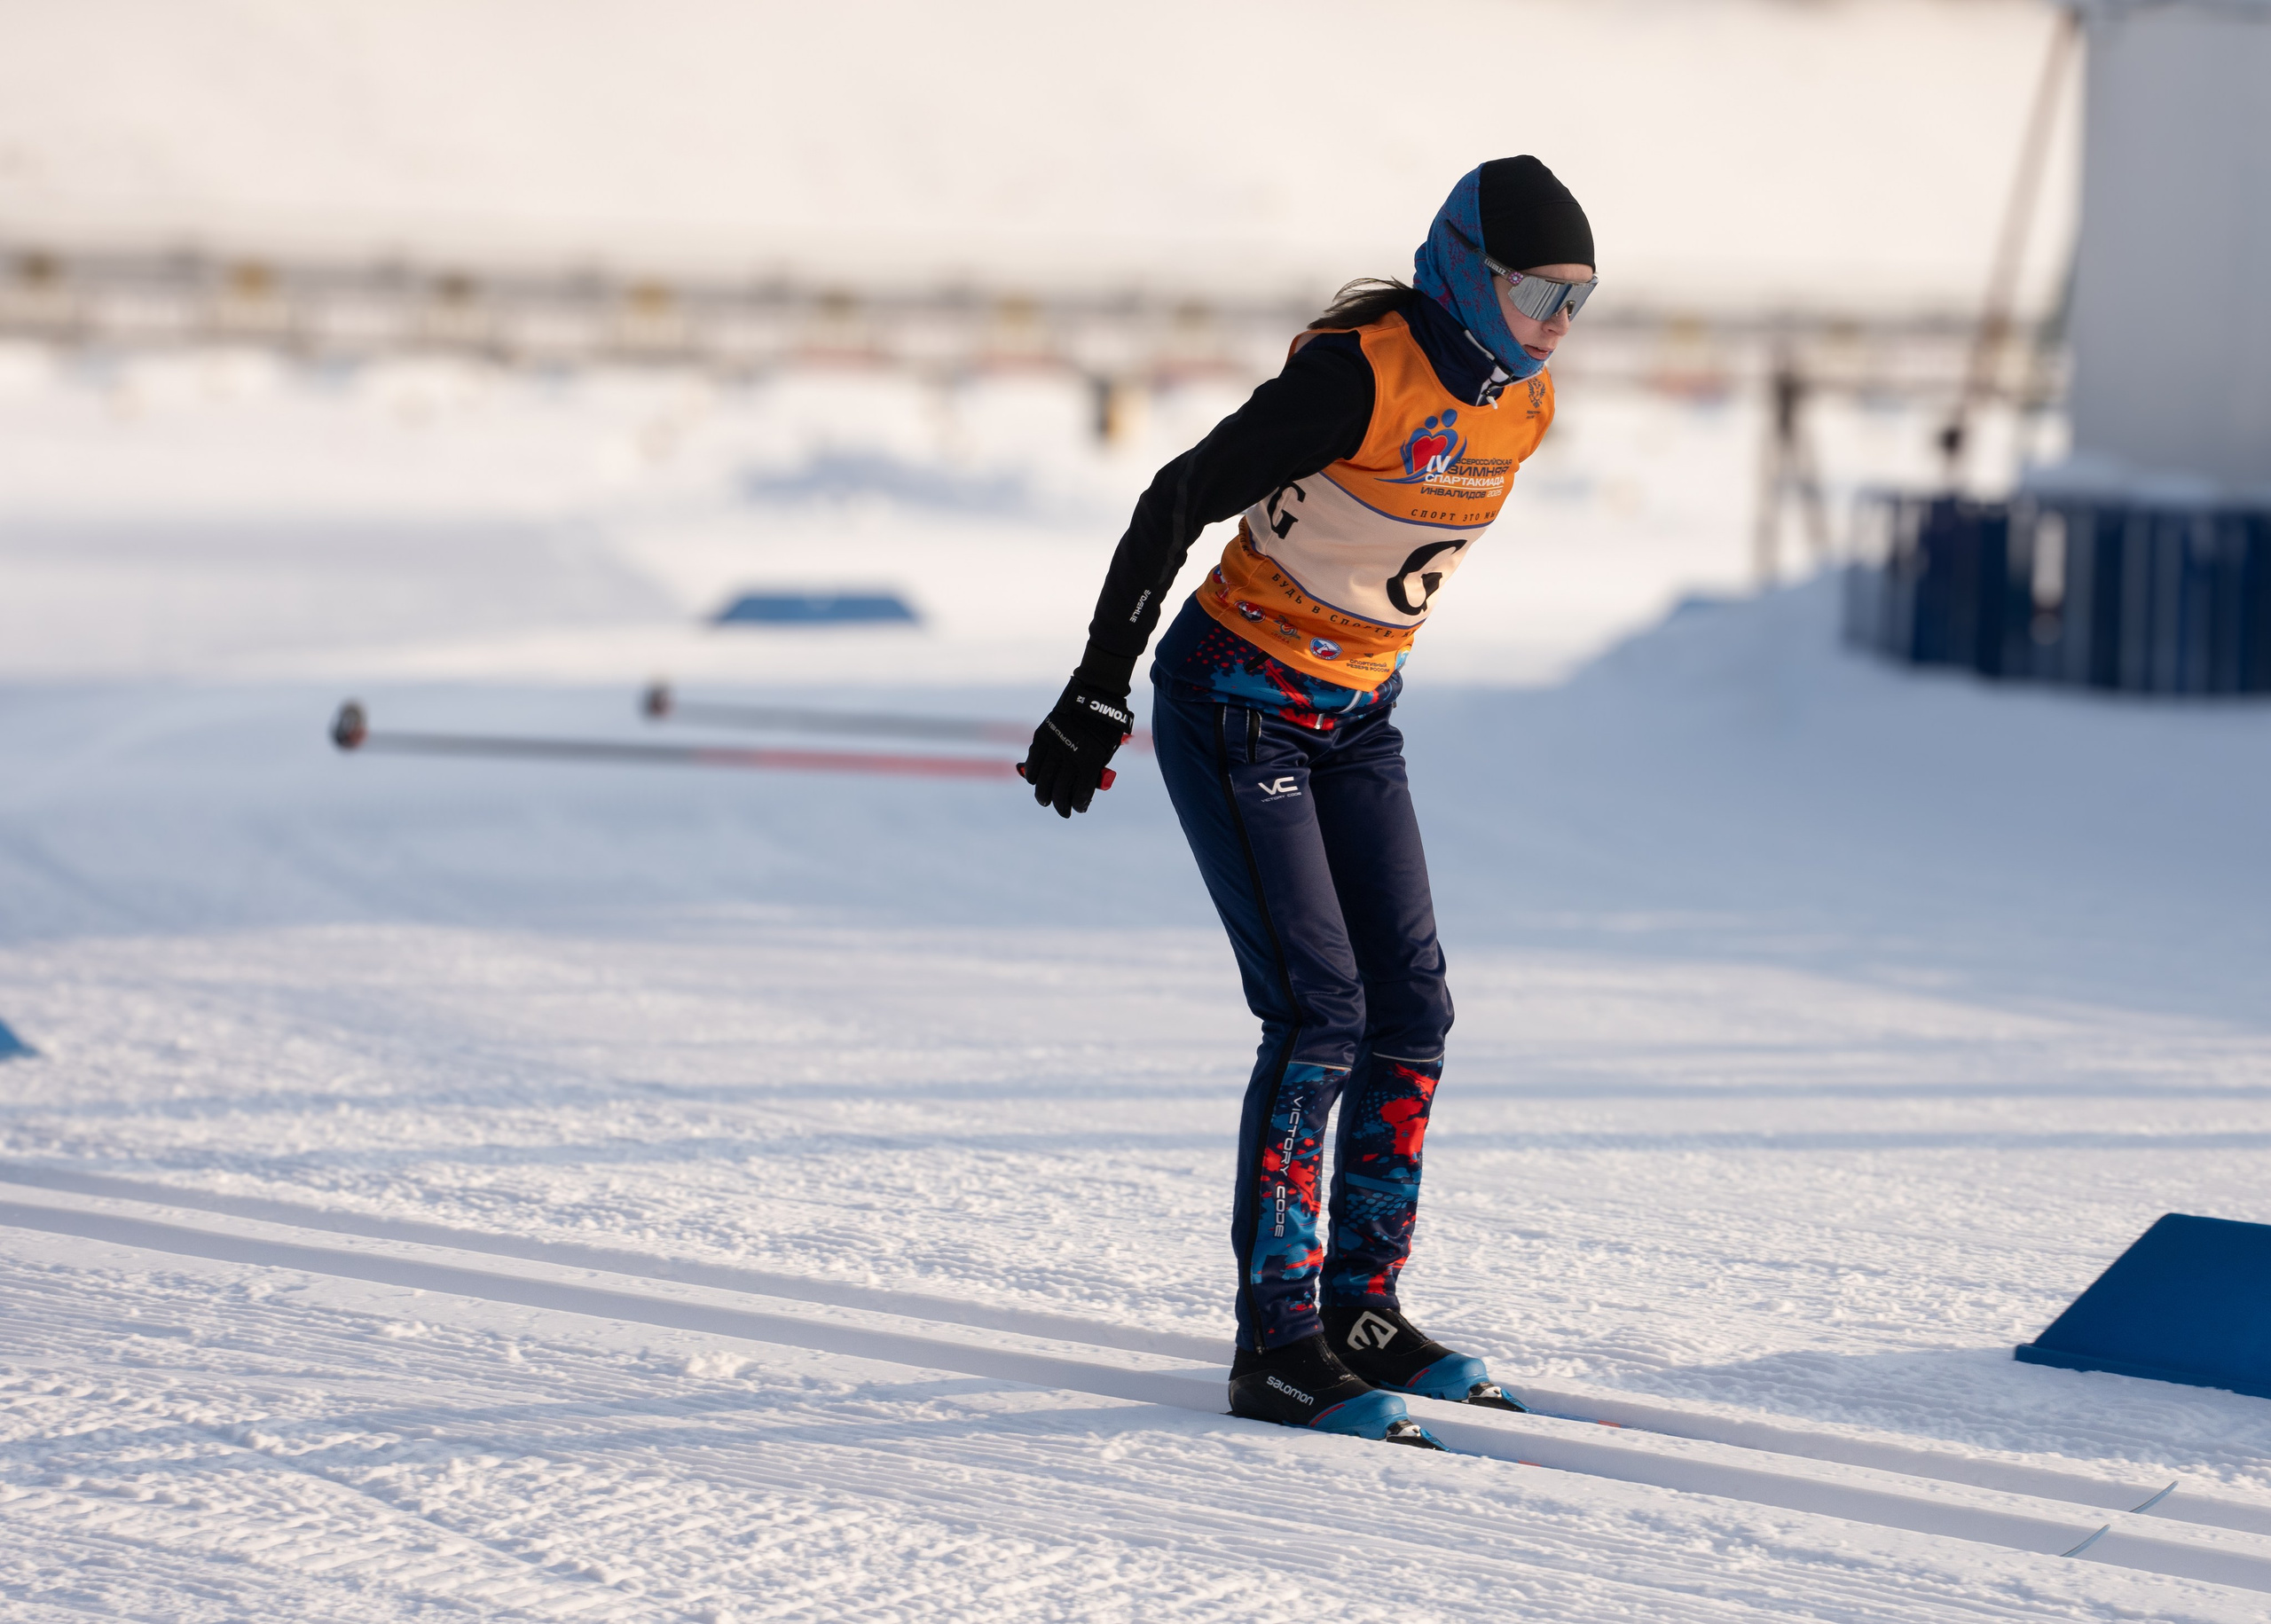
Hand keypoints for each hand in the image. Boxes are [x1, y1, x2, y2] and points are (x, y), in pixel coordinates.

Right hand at [1018, 679, 1133, 817]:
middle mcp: (1070, 755)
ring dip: (1042, 793)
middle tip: (1062, 811)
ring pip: (1043, 779)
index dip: (1079, 805)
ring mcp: (1055, 745)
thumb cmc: (1105, 726)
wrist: (1095, 695)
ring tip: (1044, 800)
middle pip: (1060, 789)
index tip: (1079, 809)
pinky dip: (1032, 773)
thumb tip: (1080, 787)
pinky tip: (1033, 781)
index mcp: (1090, 761)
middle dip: (1061, 804)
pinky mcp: (1043, 735)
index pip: (1080, 792)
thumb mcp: (1106, 750)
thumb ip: (1094, 770)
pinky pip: (1033, 760)